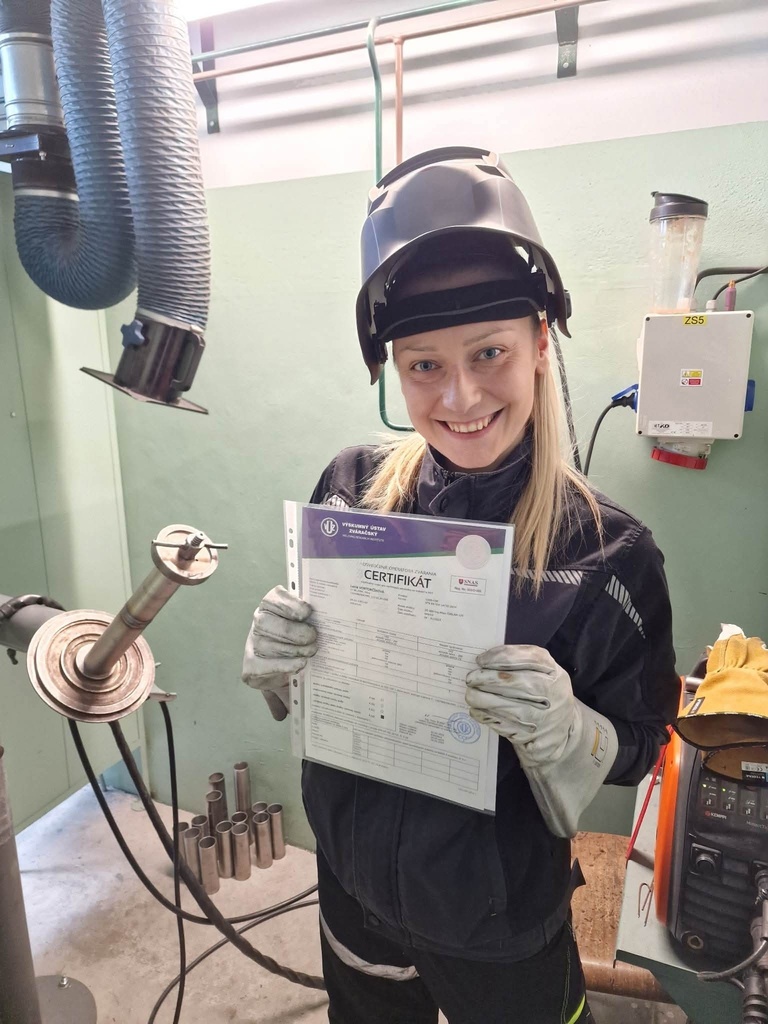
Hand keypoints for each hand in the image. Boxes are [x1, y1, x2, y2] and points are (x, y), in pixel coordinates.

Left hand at [242, 585, 317, 720]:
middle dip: (292, 646)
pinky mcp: (269, 599)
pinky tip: (305, 611)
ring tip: (312, 632)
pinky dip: (290, 605)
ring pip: (269, 623)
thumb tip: (283, 716)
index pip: (260, 668)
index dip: (280, 666)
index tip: (300, 666)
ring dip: (293, 629)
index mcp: (254, 667)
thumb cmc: (288, 663)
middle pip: (266, 643)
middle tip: (313, 647)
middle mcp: (254, 642)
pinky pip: (275, 600)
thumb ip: (284, 698)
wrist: (287, 633)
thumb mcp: (284, 684)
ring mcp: (259, 619)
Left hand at [465, 645, 616, 836]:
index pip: (529, 658)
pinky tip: (477, 711)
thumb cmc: (544, 692)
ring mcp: (546, 718)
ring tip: (470, 695)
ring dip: (484, 700)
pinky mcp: (535, 738)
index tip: (480, 660)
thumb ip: (521, 661)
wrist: (562, 728)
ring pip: (510, 708)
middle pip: (518, 683)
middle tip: (470, 678)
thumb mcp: (543, 672)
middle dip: (488, 679)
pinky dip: (488, 718)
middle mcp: (553, 693)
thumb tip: (486, 659)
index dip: (501, 657)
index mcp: (554, 672)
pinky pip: (507, 727)